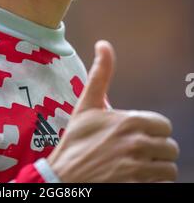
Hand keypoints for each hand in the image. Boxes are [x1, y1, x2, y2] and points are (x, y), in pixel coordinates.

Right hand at [47, 41, 178, 182]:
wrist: (63, 177)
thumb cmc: (75, 142)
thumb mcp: (86, 105)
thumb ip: (101, 74)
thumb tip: (104, 44)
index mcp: (129, 121)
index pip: (164, 126)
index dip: (153, 131)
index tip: (138, 136)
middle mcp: (137, 144)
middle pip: (169, 148)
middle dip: (157, 151)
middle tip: (138, 154)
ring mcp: (137, 169)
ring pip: (168, 169)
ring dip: (157, 169)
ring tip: (138, 168)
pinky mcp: (137, 187)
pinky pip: (162, 185)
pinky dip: (153, 183)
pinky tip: (136, 179)